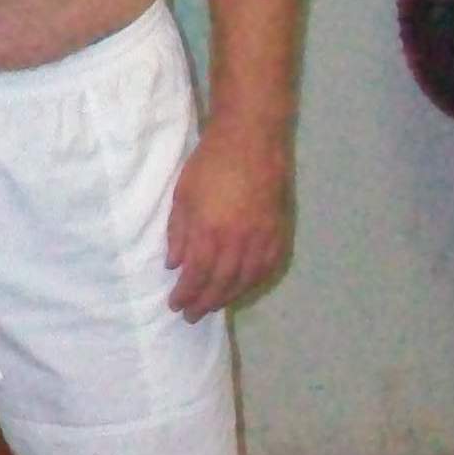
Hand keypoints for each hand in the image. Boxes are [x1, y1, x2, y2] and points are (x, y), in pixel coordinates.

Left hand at [164, 122, 290, 321]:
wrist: (251, 139)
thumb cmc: (210, 163)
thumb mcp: (183, 195)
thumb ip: (179, 233)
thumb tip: (175, 265)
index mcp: (210, 230)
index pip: (196, 274)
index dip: (185, 294)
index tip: (175, 304)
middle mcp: (237, 240)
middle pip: (220, 283)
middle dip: (204, 303)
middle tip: (191, 315)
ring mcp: (261, 237)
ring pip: (245, 280)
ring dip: (227, 298)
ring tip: (213, 306)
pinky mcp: (278, 231)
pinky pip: (267, 267)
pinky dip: (254, 283)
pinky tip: (242, 288)